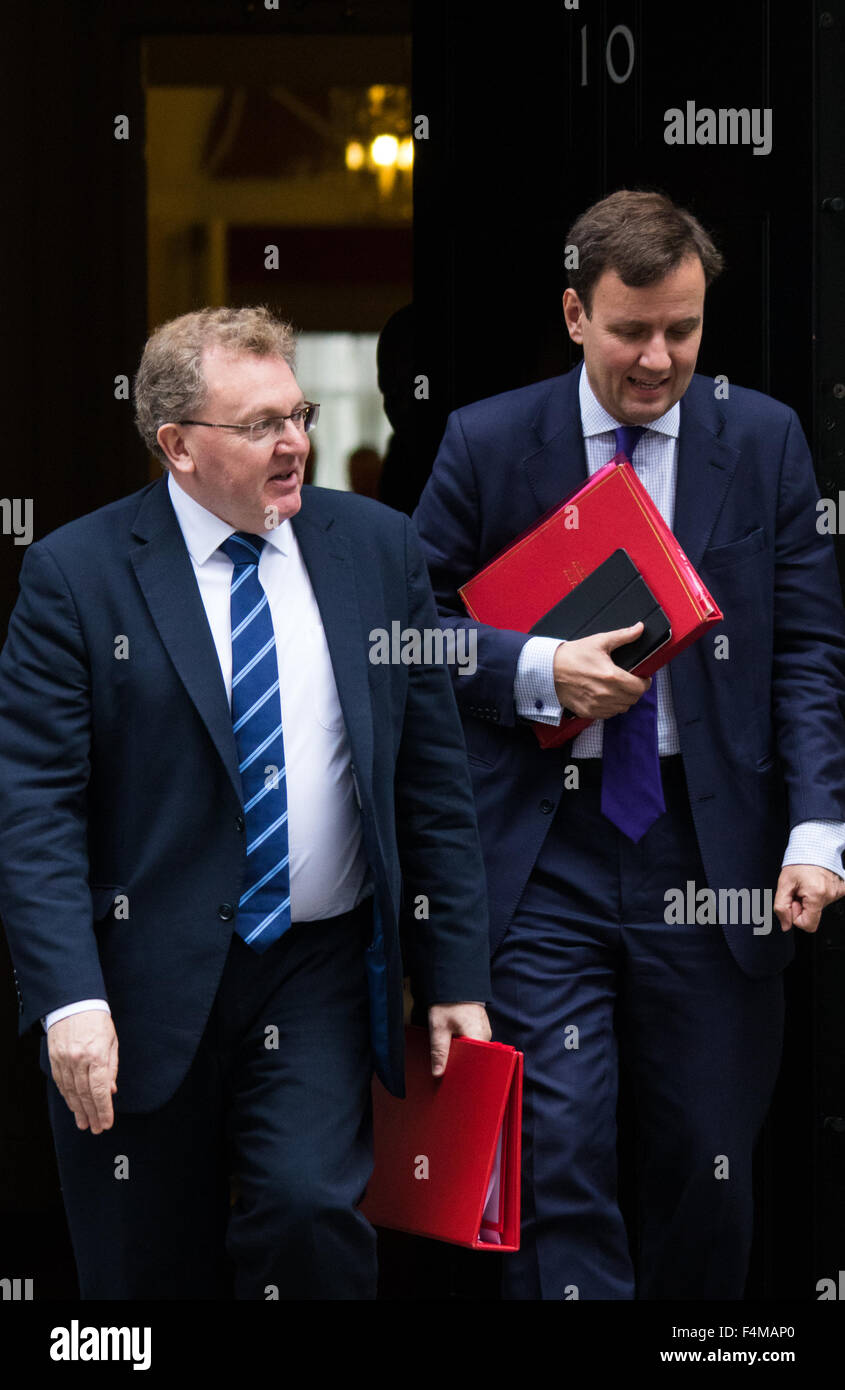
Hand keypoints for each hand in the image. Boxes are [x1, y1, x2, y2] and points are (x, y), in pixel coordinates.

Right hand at [47, 1010, 117, 1132]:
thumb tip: (111, 1091)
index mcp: (97, 1055)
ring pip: (71, 1092)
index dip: (104, 1109)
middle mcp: (79, 1059)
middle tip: (97, 1128)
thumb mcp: (112, 1041)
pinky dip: (67, 1097)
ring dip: (78, 1110)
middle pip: (85, 1094)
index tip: (107, 1123)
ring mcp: (64, 1060)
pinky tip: (73, 1106)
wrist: (74, 1003)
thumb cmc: (98, 1021)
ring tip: (84, 1123)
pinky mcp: (55, 1059)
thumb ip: (111, 1068)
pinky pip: (61, 1083)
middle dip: (92, 1114)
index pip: (100, 1090)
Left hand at [427, 1002, 491, 1077]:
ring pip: (474, 1050)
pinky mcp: (479, 1027)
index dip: (465, 1071)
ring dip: (462, 1053)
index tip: (455, 1077)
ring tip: (450, 1055)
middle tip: (448, 1067)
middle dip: (461, 1063)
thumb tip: (438, 1072)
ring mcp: (483, 1031)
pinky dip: (464, 1044)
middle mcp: (485, 1036)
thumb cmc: (448, 1004)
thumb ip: (439, 1051)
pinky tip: (454, 1045)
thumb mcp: (439, 1028)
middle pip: (475, 1058)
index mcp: (478, 1037)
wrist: (454, 983)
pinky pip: (473, 1041)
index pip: (477, 1063)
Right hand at [552, 623, 650, 718]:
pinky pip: (608, 714)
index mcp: (611, 676)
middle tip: (630, 681)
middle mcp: (605, 694)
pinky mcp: (587, 712)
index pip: (640, 688)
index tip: (643, 678)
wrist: (549, 670)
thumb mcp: (599, 641)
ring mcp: (596, 705)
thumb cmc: (572, 655)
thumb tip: (639, 628)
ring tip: (618, 688)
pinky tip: (605, 696)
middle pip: (633, 699)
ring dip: (624, 699)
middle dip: (635, 690)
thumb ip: (623, 636)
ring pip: (622, 708)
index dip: (645, 682)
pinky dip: (611, 707)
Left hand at [773, 864, 844, 932]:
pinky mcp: (841, 889)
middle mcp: (830, 895)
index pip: (808, 925)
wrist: (812, 846)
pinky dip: (820, 895)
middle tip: (798, 891)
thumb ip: (781, 907)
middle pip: (813, 915)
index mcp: (816, 895)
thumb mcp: (783, 884)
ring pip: (819, 907)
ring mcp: (837, 892)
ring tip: (805, 885)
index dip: (796, 916)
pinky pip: (829, 899)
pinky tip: (815, 886)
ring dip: (809, 899)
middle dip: (802, 906)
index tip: (794, 902)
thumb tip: (785, 925)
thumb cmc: (799, 862)